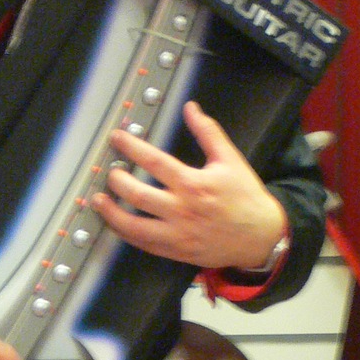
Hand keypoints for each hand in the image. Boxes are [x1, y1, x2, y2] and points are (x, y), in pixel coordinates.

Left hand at [93, 101, 285, 270]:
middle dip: (117, 181)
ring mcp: (177, 234)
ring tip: (98, 201)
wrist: (261, 236)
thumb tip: (191, 108)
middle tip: (109, 172)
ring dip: (112, 213)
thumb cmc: (245, 197)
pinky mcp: (177, 251)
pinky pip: (144, 244)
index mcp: (193, 183)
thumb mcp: (230, 159)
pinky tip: (117, 223)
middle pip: (137, 194)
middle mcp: (182, 209)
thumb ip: (208, 132)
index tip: (117, 138)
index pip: (153, 161)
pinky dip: (126, 234)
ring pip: (134, 225)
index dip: (131, 147)